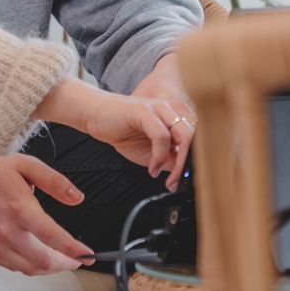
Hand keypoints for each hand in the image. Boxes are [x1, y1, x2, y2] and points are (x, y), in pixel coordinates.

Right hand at [0, 135, 93, 275]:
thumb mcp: (27, 165)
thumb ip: (55, 182)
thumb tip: (77, 197)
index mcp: (20, 208)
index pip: (54, 238)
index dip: (75, 251)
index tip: (88, 254)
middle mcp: (6, 230)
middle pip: (44, 262)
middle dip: (66, 264)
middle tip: (77, 259)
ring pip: (29, 269)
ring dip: (49, 269)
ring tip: (60, 261)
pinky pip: (13, 267)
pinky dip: (29, 267)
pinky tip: (37, 258)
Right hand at [35, 78, 190, 187]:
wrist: (94, 115)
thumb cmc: (119, 129)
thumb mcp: (147, 152)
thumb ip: (166, 158)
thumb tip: (181, 172)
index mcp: (173, 117)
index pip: (196, 138)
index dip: (195, 161)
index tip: (184, 181)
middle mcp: (170, 110)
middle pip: (195, 137)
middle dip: (188, 164)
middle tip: (176, 182)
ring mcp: (158, 108)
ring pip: (184, 135)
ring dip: (178, 163)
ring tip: (167, 178)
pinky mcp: (144, 111)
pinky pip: (161, 136)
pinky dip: (159, 156)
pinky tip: (151, 167)